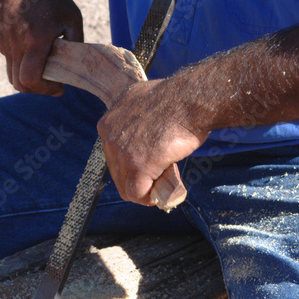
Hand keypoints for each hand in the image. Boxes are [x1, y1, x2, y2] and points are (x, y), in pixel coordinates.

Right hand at [0, 0, 82, 94]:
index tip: (59, 88)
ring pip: (11, 72)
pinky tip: (35, 53)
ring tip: (45, 71)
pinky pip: (8, 58)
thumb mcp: (73, 18)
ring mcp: (4, 39)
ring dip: (27, 78)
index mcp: (35, 40)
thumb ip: (76, 43)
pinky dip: (21, 63)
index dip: (45, 90)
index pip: (30, 79)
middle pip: (18, 83)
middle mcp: (15, 43)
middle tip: (53, 84)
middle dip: (37, 89)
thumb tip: (78, 65)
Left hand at [97, 79, 208, 205]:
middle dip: (136, 176)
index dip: (132, 161)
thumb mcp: (145, 101)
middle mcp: (109, 134)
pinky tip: (160, 193)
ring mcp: (121, 151)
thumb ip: (136, 117)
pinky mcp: (136, 167)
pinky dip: (148, 198)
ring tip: (162, 183)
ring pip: (125, 185)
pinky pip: (137, 193)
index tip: (149, 163)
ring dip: (144, 189)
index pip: (113, 152)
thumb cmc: (178, 99)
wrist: (190, 101)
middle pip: (117, 170)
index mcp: (110, 119)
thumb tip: (142, 128)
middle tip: (158, 175)